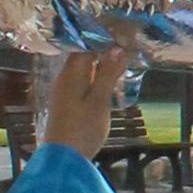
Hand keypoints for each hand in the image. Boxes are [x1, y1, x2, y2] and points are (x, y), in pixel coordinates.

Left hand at [41, 38, 132, 158]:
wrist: (63, 159)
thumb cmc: (82, 129)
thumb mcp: (99, 101)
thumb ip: (108, 74)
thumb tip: (117, 48)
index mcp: (71, 74)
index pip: (86, 45)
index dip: (104, 37)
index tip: (124, 32)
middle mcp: (65, 78)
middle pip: (84, 55)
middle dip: (105, 49)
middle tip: (129, 45)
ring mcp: (65, 91)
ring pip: (84, 68)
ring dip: (102, 63)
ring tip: (124, 61)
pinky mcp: (67, 102)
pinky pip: (83, 80)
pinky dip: (97, 77)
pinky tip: (111, 82)